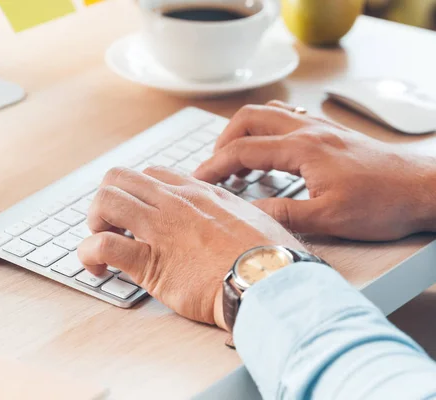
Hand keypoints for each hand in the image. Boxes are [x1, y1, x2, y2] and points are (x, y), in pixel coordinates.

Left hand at [77, 166, 303, 329]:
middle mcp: (174, 203)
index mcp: (198, 192)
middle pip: (119, 178)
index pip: (152, 173)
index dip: (137, 191)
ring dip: (95, 221)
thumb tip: (227, 215)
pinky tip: (97, 268)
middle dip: (108, 200)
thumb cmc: (269, 256)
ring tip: (102, 242)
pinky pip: (103, 245)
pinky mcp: (150, 262)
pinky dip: (89, 255)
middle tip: (114, 225)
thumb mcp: (251, 216)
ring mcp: (160, 229)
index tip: (140, 213)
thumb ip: (230, 209)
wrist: (270, 282)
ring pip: (106, 201)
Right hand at [194, 101, 435, 240]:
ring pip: (267, 113)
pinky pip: (287, 118)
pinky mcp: (330, 133)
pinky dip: (266, 130)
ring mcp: (320, 128)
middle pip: (248, 119)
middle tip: (214, 169)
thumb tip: (245, 215)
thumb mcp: (328, 218)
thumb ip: (282, 215)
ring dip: (243, 132)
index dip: (214, 165)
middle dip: (223, 142)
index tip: (198, 180)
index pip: (242, 150)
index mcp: (302, 148)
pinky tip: (269, 150)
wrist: (424, 188)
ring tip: (236, 161)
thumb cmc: (383, 203)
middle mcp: (308, 130)